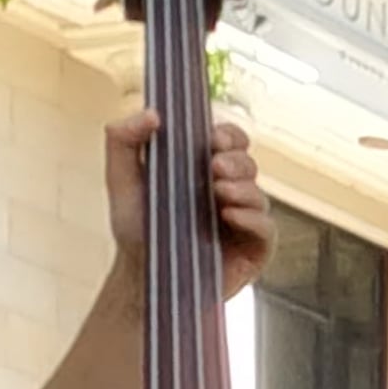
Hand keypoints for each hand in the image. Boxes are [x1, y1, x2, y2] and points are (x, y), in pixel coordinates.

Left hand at [107, 110, 271, 299]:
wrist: (144, 275)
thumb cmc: (137, 228)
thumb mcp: (120, 179)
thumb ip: (123, 140)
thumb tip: (153, 113)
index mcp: (204, 169)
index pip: (230, 141)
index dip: (228, 135)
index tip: (212, 139)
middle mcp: (229, 191)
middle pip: (249, 163)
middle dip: (236, 161)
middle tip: (215, 167)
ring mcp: (245, 220)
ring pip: (259, 193)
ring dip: (242, 188)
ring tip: (219, 193)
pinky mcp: (255, 249)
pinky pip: (267, 228)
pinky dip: (253, 218)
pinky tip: (231, 216)